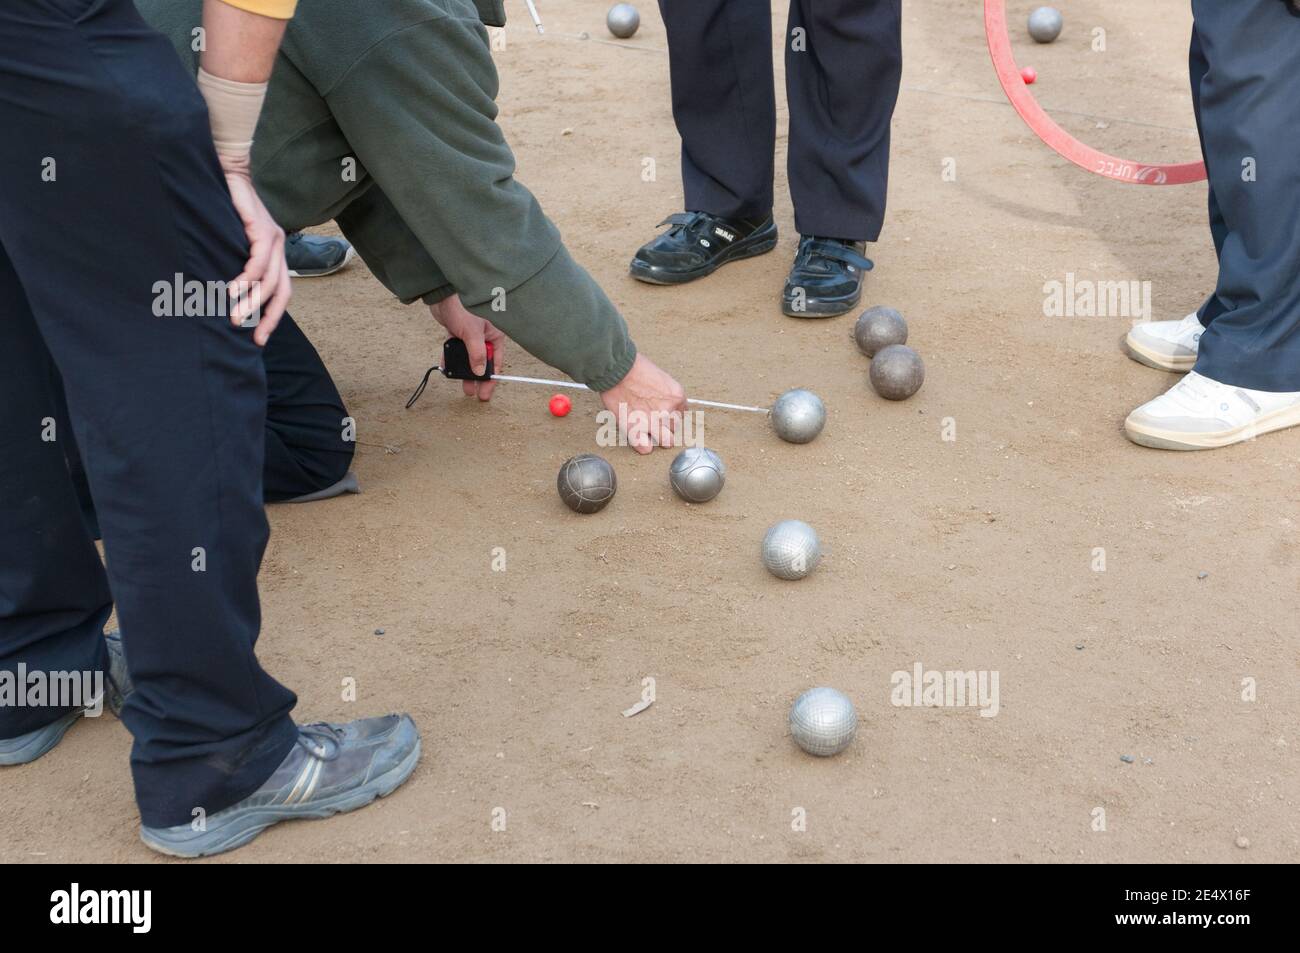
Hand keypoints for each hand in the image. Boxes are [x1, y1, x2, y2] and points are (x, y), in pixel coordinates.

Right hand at [221, 155, 290, 345]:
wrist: (227, 169)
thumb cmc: (225, 206)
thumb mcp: (231, 240)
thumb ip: (235, 261)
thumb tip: (224, 292)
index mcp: (275, 253)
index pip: (281, 292)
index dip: (272, 316)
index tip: (259, 338)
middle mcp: (279, 248)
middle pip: (281, 292)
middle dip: (268, 318)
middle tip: (252, 338)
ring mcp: (273, 238)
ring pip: (269, 280)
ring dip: (252, 301)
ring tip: (235, 318)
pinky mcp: (262, 229)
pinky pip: (258, 262)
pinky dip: (246, 279)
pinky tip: (233, 291)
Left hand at [429, 294, 506, 400]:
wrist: (441, 294)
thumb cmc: (462, 307)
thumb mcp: (472, 333)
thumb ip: (476, 354)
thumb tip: (479, 373)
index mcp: (494, 335)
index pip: (496, 361)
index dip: (491, 378)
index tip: (486, 391)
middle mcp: (483, 336)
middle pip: (482, 362)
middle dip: (477, 378)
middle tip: (474, 393)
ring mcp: (470, 336)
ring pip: (468, 358)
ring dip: (464, 371)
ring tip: (463, 386)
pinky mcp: (457, 334)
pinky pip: (456, 351)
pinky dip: (452, 359)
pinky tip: (448, 370)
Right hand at [598, 354, 686, 453]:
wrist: (617, 370)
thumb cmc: (635, 368)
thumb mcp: (662, 378)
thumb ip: (667, 395)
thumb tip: (666, 404)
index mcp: (677, 397)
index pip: (682, 413)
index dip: (671, 413)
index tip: (664, 411)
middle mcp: (668, 412)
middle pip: (675, 428)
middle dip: (666, 425)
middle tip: (654, 418)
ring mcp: (653, 423)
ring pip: (666, 441)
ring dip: (658, 437)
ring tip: (648, 429)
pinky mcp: (636, 429)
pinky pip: (645, 448)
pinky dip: (643, 445)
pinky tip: (640, 437)